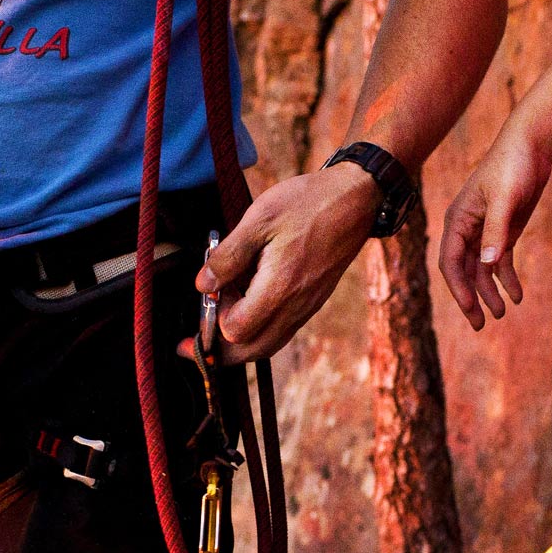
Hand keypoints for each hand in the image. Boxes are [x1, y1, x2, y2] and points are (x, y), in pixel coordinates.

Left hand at [192, 164, 378, 362]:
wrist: (355, 200)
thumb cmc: (308, 203)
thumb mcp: (259, 220)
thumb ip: (228, 257)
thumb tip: (202, 286)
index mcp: (280, 288)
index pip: (236, 331)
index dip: (213, 319)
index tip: (210, 293)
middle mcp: (296, 307)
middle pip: (251, 352)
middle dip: (219, 350)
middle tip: (195, 337)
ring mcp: (306, 308)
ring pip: (267, 345)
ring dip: (239, 341)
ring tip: (220, 316)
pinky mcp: (312, 302)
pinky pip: (281, 330)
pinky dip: (258, 328)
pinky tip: (248, 301)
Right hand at [438, 128, 547, 329]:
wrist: (532, 147)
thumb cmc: (513, 167)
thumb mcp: (504, 199)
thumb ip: (495, 231)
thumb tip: (487, 265)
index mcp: (458, 220)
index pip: (451, 261)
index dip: (459, 288)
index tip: (470, 308)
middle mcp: (467, 228)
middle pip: (463, 271)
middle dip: (471, 298)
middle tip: (479, 325)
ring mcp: (485, 231)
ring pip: (482, 270)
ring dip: (490, 292)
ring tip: (502, 313)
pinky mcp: (503, 231)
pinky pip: (500, 262)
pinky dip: (507, 279)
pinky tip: (517, 295)